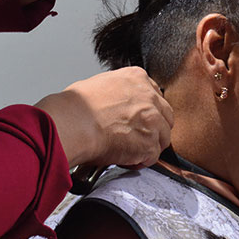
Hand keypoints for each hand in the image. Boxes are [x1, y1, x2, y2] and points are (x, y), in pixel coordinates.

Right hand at [35, 67, 173, 167]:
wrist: (73, 124)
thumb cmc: (76, 107)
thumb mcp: (99, 84)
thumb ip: (117, 92)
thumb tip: (115, 104)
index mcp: (136, 78)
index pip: (155, 94)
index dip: (148, 110)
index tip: (140, 119)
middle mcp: (149, 97)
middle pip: (165, 116)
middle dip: (154, 128)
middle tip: (137, 137)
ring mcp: (153, 120)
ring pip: (162, 137)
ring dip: (148, 145)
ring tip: (128, 150)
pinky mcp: (149, 143)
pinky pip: (152, 156)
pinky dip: (140, 160)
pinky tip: (125, 158)